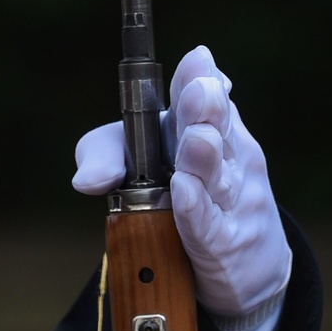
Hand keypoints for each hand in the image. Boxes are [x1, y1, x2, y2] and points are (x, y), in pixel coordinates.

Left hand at [72, 46, 291, 330]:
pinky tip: (184, 189)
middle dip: (205, 110)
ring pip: (216, 177)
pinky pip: (207, 225)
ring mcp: (233, 203)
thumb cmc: (188, 204)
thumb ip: (108, 160)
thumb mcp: (138, 172)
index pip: (205, 98)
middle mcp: (229, 160)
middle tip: (200, 89)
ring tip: (197, 137)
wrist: (246, 269)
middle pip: (216, 131)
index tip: (196, 60)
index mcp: (209, 129)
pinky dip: (196, 208)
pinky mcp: (226, 246)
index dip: (198, 78)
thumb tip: (85, 179)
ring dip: (204, 158)